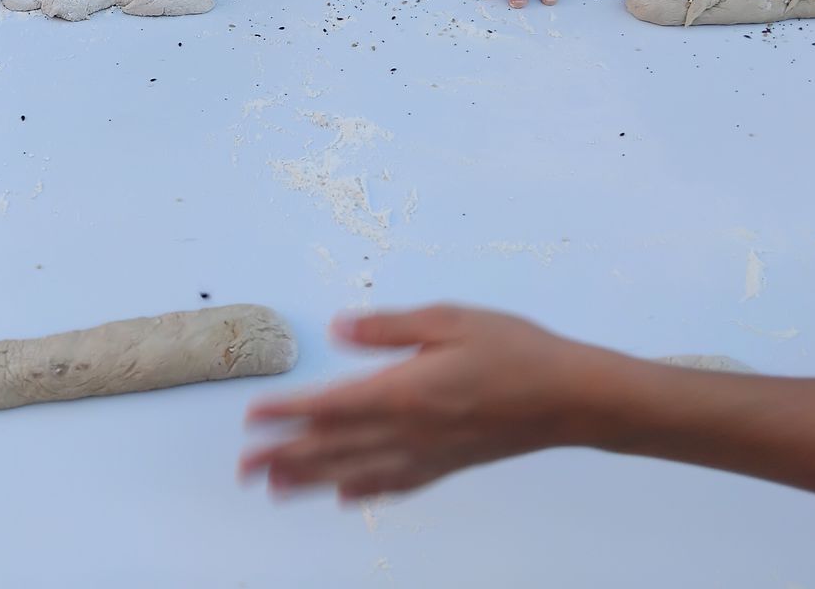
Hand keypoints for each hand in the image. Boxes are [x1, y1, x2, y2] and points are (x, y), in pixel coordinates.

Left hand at [240, 306, 615, 500]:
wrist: (571, 397)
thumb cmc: (514, 350)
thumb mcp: (450, 319)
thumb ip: (388, 328)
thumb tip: (338, 328)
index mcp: (405, 391)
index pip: (330, 407)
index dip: (287, 414)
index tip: (252, 419)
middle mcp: (409, 431)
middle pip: (332, 448)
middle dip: (284, 456)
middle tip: (244, 467)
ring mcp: (429, 454)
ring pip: (355, 472)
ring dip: (311, 480)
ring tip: (275, 487)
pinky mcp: (448, 465)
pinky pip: (395, 483)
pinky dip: (363, 491)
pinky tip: (344, 496)